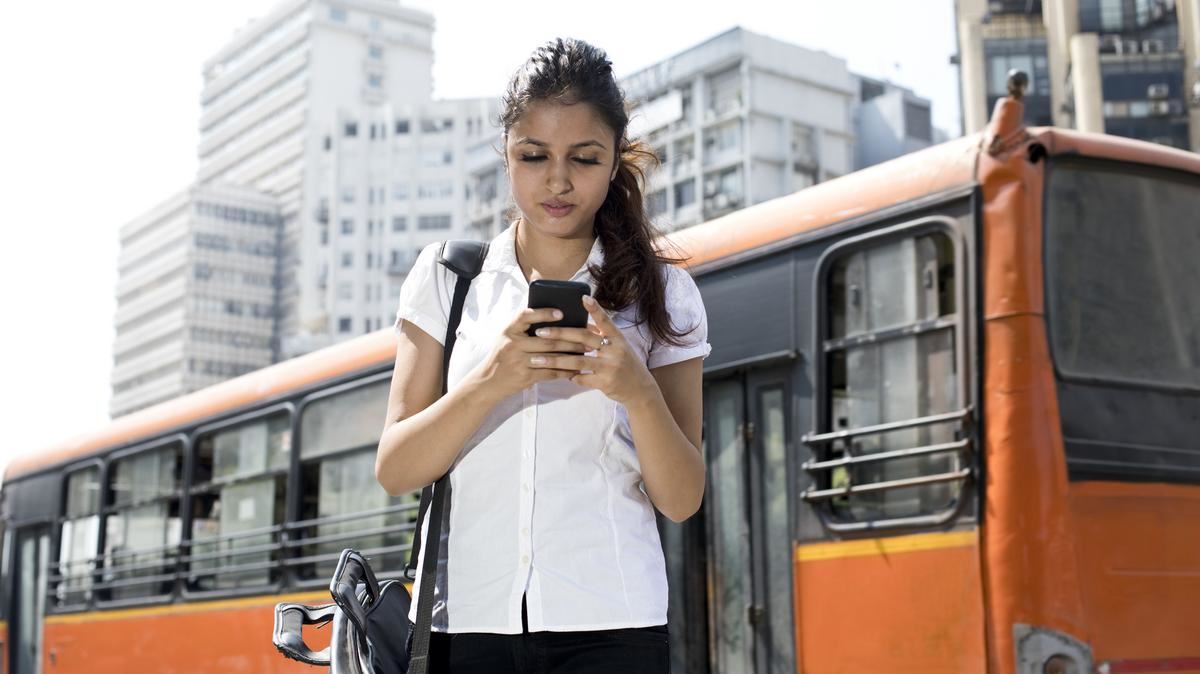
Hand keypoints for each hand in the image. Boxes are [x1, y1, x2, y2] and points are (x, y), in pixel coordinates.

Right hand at [466, 307, 588, 401]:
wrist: (488, 382)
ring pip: (552, 356)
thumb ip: (523, 328)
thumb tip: (553, 318)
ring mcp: (519, 361)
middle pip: (547, 340)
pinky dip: (564, 371)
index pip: (526, 316)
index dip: (544, 313)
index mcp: (509, 330)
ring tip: (586, 351)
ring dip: (572, 354)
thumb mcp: (507, 338)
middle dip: (570, 339)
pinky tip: (575, 369)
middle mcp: (513, 344)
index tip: (561, 313)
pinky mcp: (525, 377)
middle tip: (587, 337)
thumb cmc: (502, 356)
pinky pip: (550, 373)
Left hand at [528, 295, 657, 405]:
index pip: (605, 320)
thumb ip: (602, 335)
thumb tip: (583, 322)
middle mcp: (615, 350)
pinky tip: (558, 375)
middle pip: (583, 338)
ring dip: (555, 360)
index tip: (583, 297)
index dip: (595, 309)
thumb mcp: (618, 346)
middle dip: (559, 334)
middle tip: (540, 332)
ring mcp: (610, 367)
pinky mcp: (605, 383)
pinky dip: (570, 377)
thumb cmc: (625, 364)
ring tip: (536, 359)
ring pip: (578, 361)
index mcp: (617, 338)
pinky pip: (582, 379)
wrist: (640, 389)